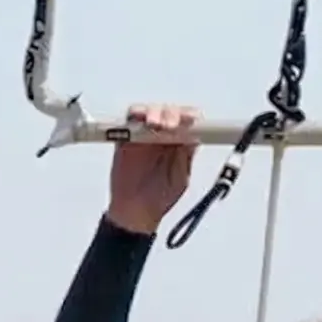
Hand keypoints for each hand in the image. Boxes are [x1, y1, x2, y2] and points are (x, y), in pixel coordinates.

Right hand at [105, 103, 198, 235]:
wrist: (137, 209)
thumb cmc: (161, 196)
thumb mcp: (181, 177)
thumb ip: (186, 156)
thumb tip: (195, 136)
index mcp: (180, 145)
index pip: (188, 124)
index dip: (191, 118)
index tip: (194, 120)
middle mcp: (164, 136)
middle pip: (170, 113)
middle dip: (173, 114)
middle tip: (171, 125)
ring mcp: (145, 134)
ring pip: (151, 111)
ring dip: (155, 113)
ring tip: (157, 124)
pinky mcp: (126, 135)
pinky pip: (131, 118)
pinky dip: (137, 114)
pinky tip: (143, 120)